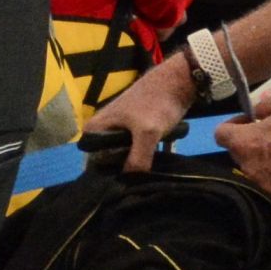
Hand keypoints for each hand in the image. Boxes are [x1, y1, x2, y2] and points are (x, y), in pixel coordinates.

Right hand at [86, 53, 197, 174]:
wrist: (177, 81)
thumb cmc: (157, 103)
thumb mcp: (148, 133)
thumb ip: (138, 159)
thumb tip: (131, 184)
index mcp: (94, 129)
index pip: (93, 163)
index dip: (107, 176)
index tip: (123, 188)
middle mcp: (100, 130)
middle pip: (106, 162)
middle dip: (121, 172)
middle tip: (137, 186)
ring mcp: (116, 130)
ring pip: (120, 157)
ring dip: (132, 166)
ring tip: (145, 178)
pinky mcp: (130, 130)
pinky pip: (130, 151)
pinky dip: (140, 158)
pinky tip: (150, 167)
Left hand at [217, 85, 270, 199]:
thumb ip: (265, 104)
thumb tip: (257, 113)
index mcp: (248, 142)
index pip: (220, 135)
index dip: (231, 125)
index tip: (248, 121)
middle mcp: (251, 167)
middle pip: (237, 152)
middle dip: (248, 141)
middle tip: (270, 132)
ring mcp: (266, 183)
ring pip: (253, 168)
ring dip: (262, 157)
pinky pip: (270, 179)